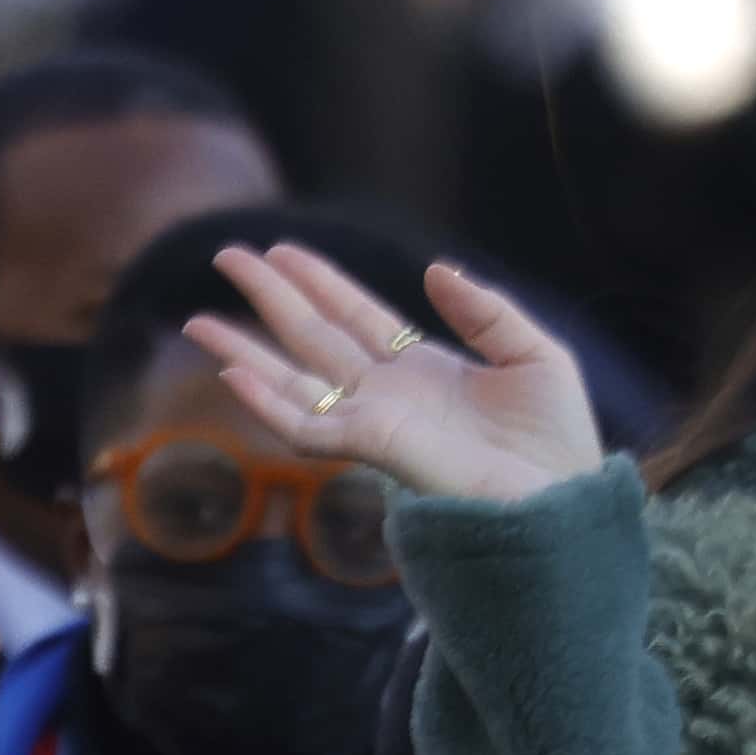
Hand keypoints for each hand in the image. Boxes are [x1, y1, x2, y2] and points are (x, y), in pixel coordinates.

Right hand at [190, 247, 605, 506]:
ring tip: (196, 319)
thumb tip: (434, 269)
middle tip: (226, 256)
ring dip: (242, 349)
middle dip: (268, 297)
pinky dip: (264, 402)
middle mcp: (386, 394)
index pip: (356, 316)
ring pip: (291, 380)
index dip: (320, 281)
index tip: (283, 250)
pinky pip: (305, 425)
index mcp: (422, 369)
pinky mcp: (370, 449)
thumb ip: (486, 311)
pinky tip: (233, 374)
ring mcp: (372, 422)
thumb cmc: (554, 445)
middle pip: (312, 337)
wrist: (560, 504)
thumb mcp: (534, 356)